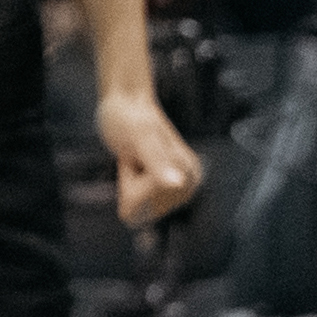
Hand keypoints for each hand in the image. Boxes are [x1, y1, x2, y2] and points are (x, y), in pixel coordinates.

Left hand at [97, 86, 203, 226]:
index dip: (132, 184)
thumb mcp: (140, 137)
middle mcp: (190, 183)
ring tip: (136, 158)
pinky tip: (138, 165)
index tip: (137, 157)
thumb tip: (178, 184)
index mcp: (189, 174)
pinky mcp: (167, 187)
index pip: (147, 208)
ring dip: (131, 183)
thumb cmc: (129, 118)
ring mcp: (178, 186)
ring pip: (141, 209)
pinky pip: (139, 205)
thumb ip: (158, 161)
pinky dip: (131, 185)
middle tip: (135, 156)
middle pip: (146, 211)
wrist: (126, 104)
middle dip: (132, 185)